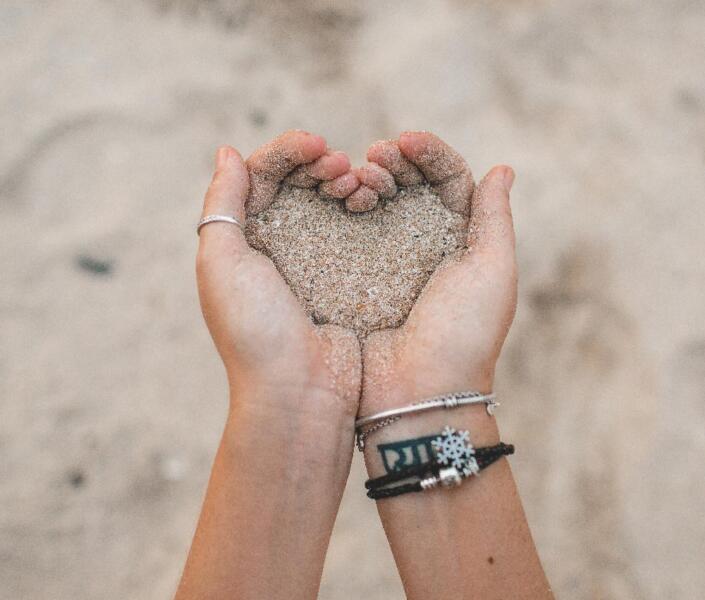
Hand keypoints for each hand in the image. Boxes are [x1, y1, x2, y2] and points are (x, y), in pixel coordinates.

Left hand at [196, 131, 361, 419]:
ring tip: (355, 180)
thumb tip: (227, 152)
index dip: (286, 151)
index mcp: (241, 240)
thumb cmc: (254, 330)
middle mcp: (275, 246)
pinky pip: (353, 228)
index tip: (316, 144)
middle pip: (297, 183)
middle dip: (317, 162)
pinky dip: (360, 205)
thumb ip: (222, 204)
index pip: (262, 175)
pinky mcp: (345, 276)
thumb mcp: (221, 262)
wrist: (300, 391)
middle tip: (338, 164)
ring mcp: (313, 261)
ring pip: (327, 201)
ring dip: (341, 179)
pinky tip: (369, 199)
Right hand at [360, 132, 516, 414]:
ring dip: (368, 177)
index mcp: (462, 241)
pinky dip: (345, 205)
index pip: (449, 180)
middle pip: (410, 186)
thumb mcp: (492, 271)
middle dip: (395, 161)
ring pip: (377, 202)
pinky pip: (349, 230)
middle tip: (376, 154)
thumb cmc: (463, 334)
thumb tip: (502, 168)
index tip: (406, 139)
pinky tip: (341, 195)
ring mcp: (387, 261)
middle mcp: (425, 246)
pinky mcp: (355, 276)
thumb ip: (494, 218)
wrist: (417, 392)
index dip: (429, 154)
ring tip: (357, 175)